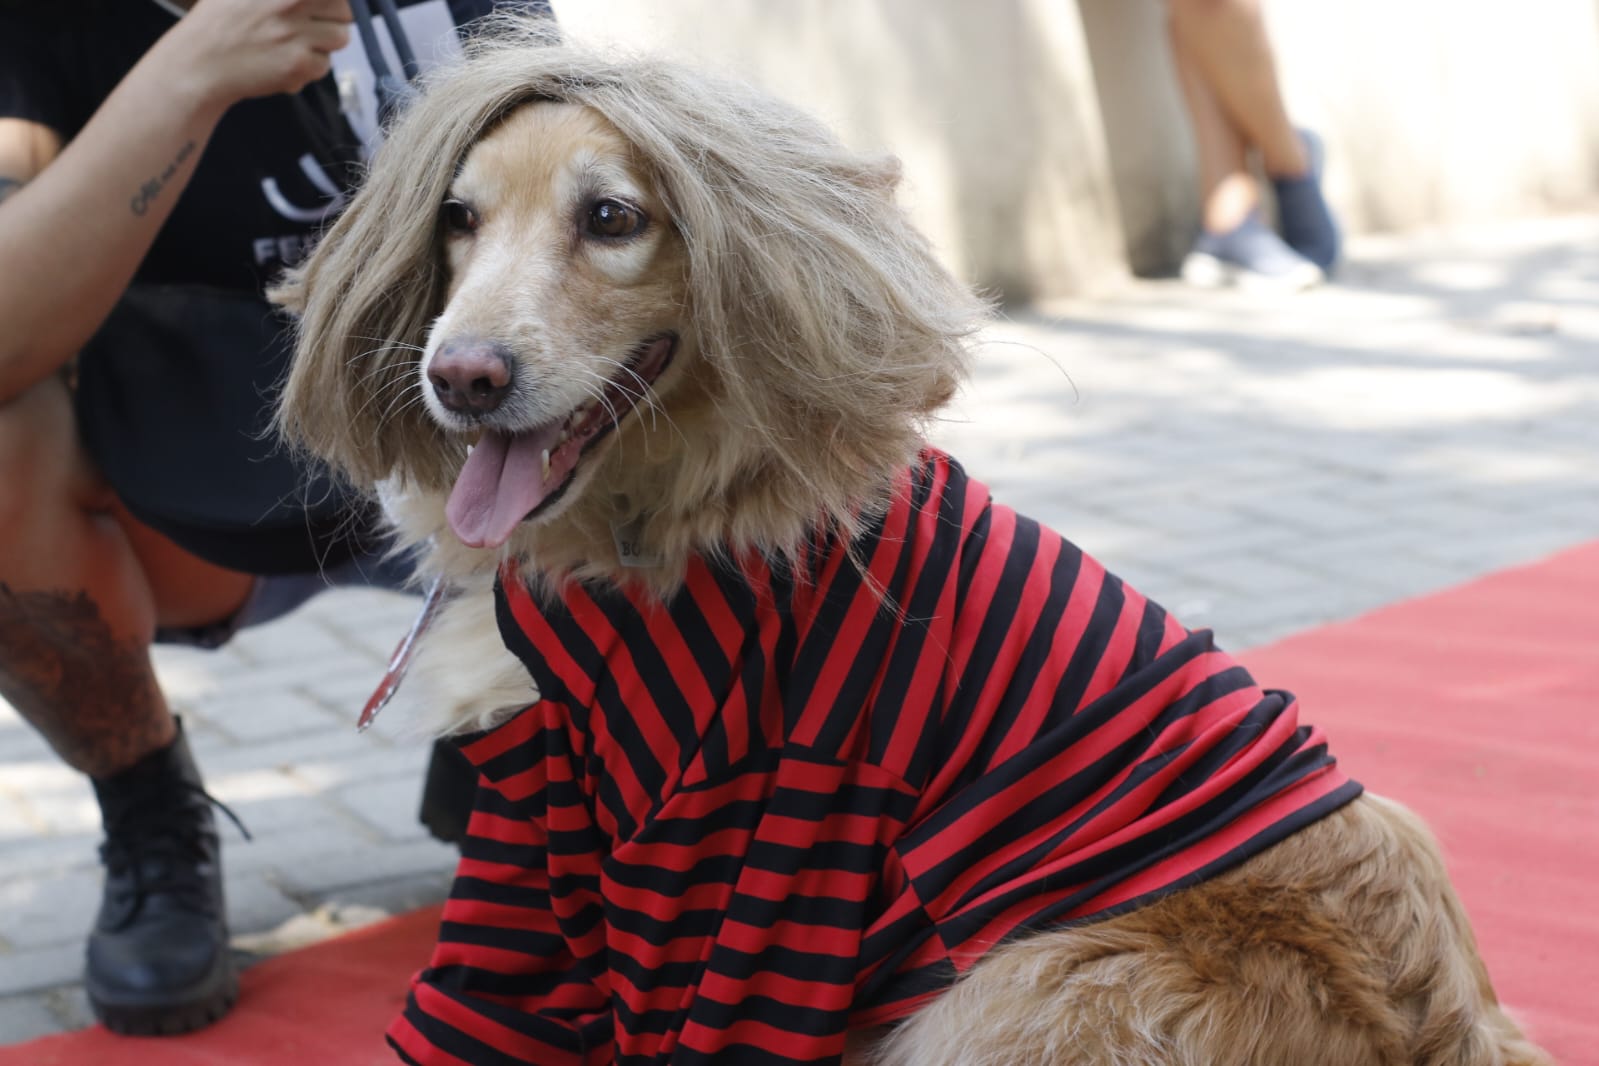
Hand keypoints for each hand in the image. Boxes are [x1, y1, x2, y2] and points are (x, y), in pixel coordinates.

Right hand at [158, 0, 354, 108]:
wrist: (199, 63)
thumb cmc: (220, 21)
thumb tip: (308, 0)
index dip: (331, 1)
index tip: (323, 7)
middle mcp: (291, 4)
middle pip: (345, 12)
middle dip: (332, 19)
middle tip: (309, 25)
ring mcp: (296, 35)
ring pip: (340, 39)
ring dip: (324, 43)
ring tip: (295, 43)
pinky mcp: (298, 65)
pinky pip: (324, 65)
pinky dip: (309, 67)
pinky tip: (284, 61)